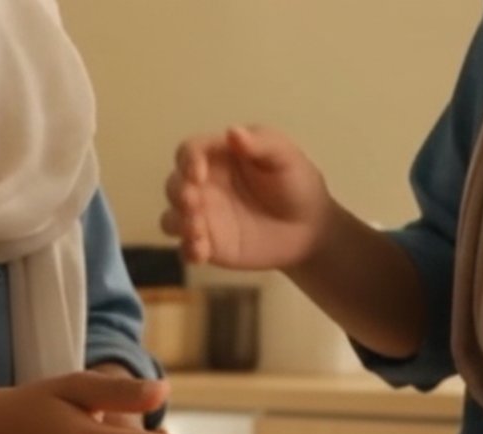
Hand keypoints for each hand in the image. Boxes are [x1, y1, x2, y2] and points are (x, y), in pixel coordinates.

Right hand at [162, 125, 332, 270]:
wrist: (310, 227)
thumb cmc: (296, 183)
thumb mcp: (286, 156)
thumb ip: (261, 143)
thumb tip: (232, 132)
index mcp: (218, 157)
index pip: (189, 152)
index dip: (187, 160)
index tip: (198, 173)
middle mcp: (204, 186)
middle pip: (174, 185)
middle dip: (178, 193)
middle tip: (194, 202)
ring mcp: (204, 217)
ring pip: (171, 218)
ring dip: (178, 223)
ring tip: (198, 230)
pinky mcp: (209, 246)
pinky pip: (185, 250)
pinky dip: (187, 250)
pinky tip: (201, 252)